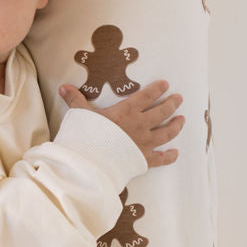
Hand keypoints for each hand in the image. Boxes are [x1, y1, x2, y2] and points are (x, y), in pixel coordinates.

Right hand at [59, 79, 184, 167]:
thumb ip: (75, 100)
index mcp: (127, 111)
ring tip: (182, 120)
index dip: (157, 89)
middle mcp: (140, 125)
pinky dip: (170, 156)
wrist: (91, 161)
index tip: (166, 84)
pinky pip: (161, 158)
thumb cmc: (87, 136)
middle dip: (172, 104)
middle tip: (179, 99)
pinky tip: (175, 153)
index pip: (146, 96)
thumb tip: (63, 87)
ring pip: (167, 132)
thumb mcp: (80, 114)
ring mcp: (144, 143)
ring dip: (176, 125)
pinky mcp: (144, 160)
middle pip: (162, 112)